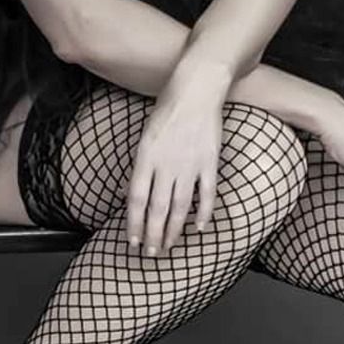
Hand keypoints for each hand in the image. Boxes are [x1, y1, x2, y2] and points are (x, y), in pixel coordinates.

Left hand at [126, 68, 225, 256]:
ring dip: (174, 230)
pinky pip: (206, 195)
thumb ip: (142, 165)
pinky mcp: (209, 163)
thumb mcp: (146, 135)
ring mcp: (189, 165)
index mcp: (146, 157)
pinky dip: (203, 214)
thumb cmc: (168, 108)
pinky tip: (198, 228)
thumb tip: (136, 193)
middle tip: (151, 254)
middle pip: (157, 208)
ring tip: (169, 246)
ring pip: (180, 206)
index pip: (137, 199)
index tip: (133, 240)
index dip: (134, 223)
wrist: (196, 89)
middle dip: (153, 234)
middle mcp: (166, 164)